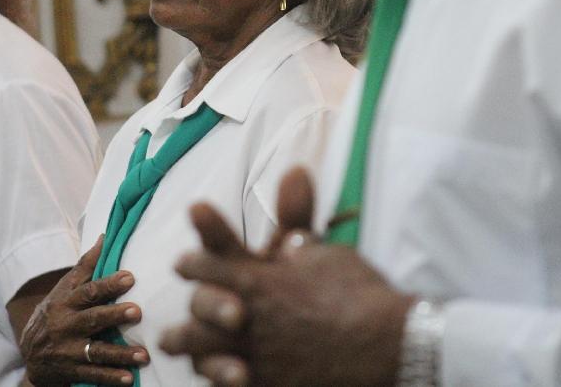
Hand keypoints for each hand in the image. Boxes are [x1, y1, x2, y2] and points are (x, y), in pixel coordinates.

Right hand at [20, 236, 149, 385]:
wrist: (29, 353)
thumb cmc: (55, 313)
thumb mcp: (64, 288)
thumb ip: (86, 266)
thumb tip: (105, 236)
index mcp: (66, 301)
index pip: (89, 290)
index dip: (108, 284)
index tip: (130, 278)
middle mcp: (66, 325)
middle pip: (92, 318)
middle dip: (114, 315)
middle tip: (138, 311)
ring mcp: (68, 349)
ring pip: (95, 350)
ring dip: (120, 353)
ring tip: (143, 355)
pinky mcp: (71, 370)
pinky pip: (93, 374)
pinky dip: (110, 377)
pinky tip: (128, 378)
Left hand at [159, 168, 414, 386]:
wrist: (389, 346)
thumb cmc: (360, 293)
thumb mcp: (327, 252)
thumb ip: (298, 233)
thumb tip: (292, 193)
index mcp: (259, 280)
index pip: (208, 265)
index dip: (194, 262)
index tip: (184, 262)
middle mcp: (249, 318)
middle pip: (198, 308)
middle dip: (189, 303)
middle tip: (183, 297)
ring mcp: (257, 356)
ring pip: (202, 350)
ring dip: (185, 343)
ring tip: (170, 341)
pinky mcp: (270, 384)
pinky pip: (227, 382)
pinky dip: (217, 377)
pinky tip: (212, 373)